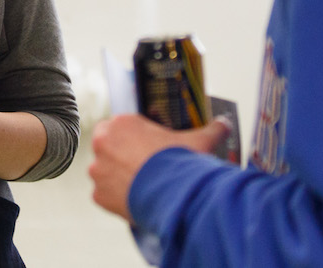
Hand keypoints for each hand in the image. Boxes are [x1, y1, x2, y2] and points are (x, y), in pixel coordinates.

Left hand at [89, 114, 229, 220]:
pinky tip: (136, 200)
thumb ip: (210, 129)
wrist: (175, 195)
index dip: (134, 139)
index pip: (121, 128)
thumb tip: (224, 124)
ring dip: (118, 178)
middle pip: (108, 148)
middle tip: (143, 168)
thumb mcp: (199, 141)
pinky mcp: (98, 195)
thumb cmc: (182, 162)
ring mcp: (98, 170)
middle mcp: (102, 143)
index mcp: (121, 123)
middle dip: (122, 157)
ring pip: (105, 172)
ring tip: (141, 186)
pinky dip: (117, 199)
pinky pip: (105, 196)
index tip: (144, 149)